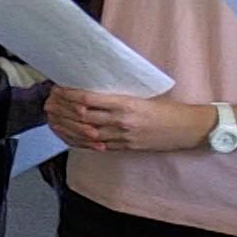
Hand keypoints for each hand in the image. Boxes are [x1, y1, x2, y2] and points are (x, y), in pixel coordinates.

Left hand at [46, 88, 212, 152]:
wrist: (188, 129)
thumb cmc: (168, 109)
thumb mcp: (143, 96)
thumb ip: (118, 96)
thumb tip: (91, 91)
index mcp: (126, 104)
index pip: (89, 99)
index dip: (69, 95)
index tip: (57, 89)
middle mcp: (121, 121)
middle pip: (82, 117)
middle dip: (61, 110)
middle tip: (48, 103)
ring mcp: (121, 136)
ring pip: (85, 133)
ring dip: (65, 126)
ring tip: (51, 118)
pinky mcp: (123, 147)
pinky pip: (94, 145)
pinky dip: (77, 140)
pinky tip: (66, 135)